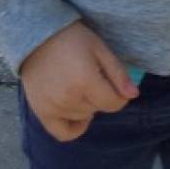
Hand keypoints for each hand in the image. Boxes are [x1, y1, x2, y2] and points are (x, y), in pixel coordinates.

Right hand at [20, 21, 138, 141]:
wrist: (36, 35)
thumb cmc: (72, 39)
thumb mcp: (100, 48)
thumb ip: (118, 73)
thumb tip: (133, 95)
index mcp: (85, 80)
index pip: (114, 103)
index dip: (119, 94)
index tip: (113, 82)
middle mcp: (69, 97)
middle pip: (99, 109)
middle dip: (100, 95)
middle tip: (90, 76)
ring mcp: (53, 107)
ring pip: (84, 118)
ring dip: (86, 106)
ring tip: (78, 85)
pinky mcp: (41, 112)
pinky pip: (64, 133)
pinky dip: (74, 126)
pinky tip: (76, 110)